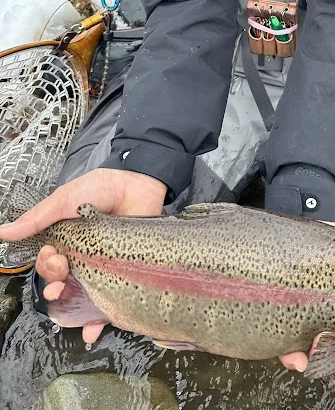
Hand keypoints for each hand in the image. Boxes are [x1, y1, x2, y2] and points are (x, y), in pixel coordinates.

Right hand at [0, 168, 166, 343]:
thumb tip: (3, 232)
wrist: (140, 183)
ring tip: (70, 307)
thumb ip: (38, 218)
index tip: (53, 256)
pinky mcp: (122, 275)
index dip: (46, 266)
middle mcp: (81, 258)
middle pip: (60, 283)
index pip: (48, 264)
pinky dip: (97, 321)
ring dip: (70, 308)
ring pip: (80, 297)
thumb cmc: (102, 188)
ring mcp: (102, 267)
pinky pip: (108, 303)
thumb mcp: (66, 199)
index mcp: (65, 242)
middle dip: (54, 285)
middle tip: (63, 271)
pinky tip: (91, 331)